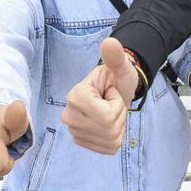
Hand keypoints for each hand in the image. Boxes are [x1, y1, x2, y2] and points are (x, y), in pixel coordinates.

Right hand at [61, 37, 138, 154]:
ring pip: (110, 140)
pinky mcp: (83, 142)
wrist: (114, 90)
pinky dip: (115, 137)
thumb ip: (116, 56)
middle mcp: (69, 116)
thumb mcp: (121, 66)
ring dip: (118, 126)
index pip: (107, 117)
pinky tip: (109, 124)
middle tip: (111, 102)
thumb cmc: (116, 78)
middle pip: (108, 130)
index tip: (110, 93)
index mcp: (75, 97)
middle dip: (118, 115)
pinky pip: (108, 148)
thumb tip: (109, 42)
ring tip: (110, 111)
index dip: (116, 104)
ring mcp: (75, 131)